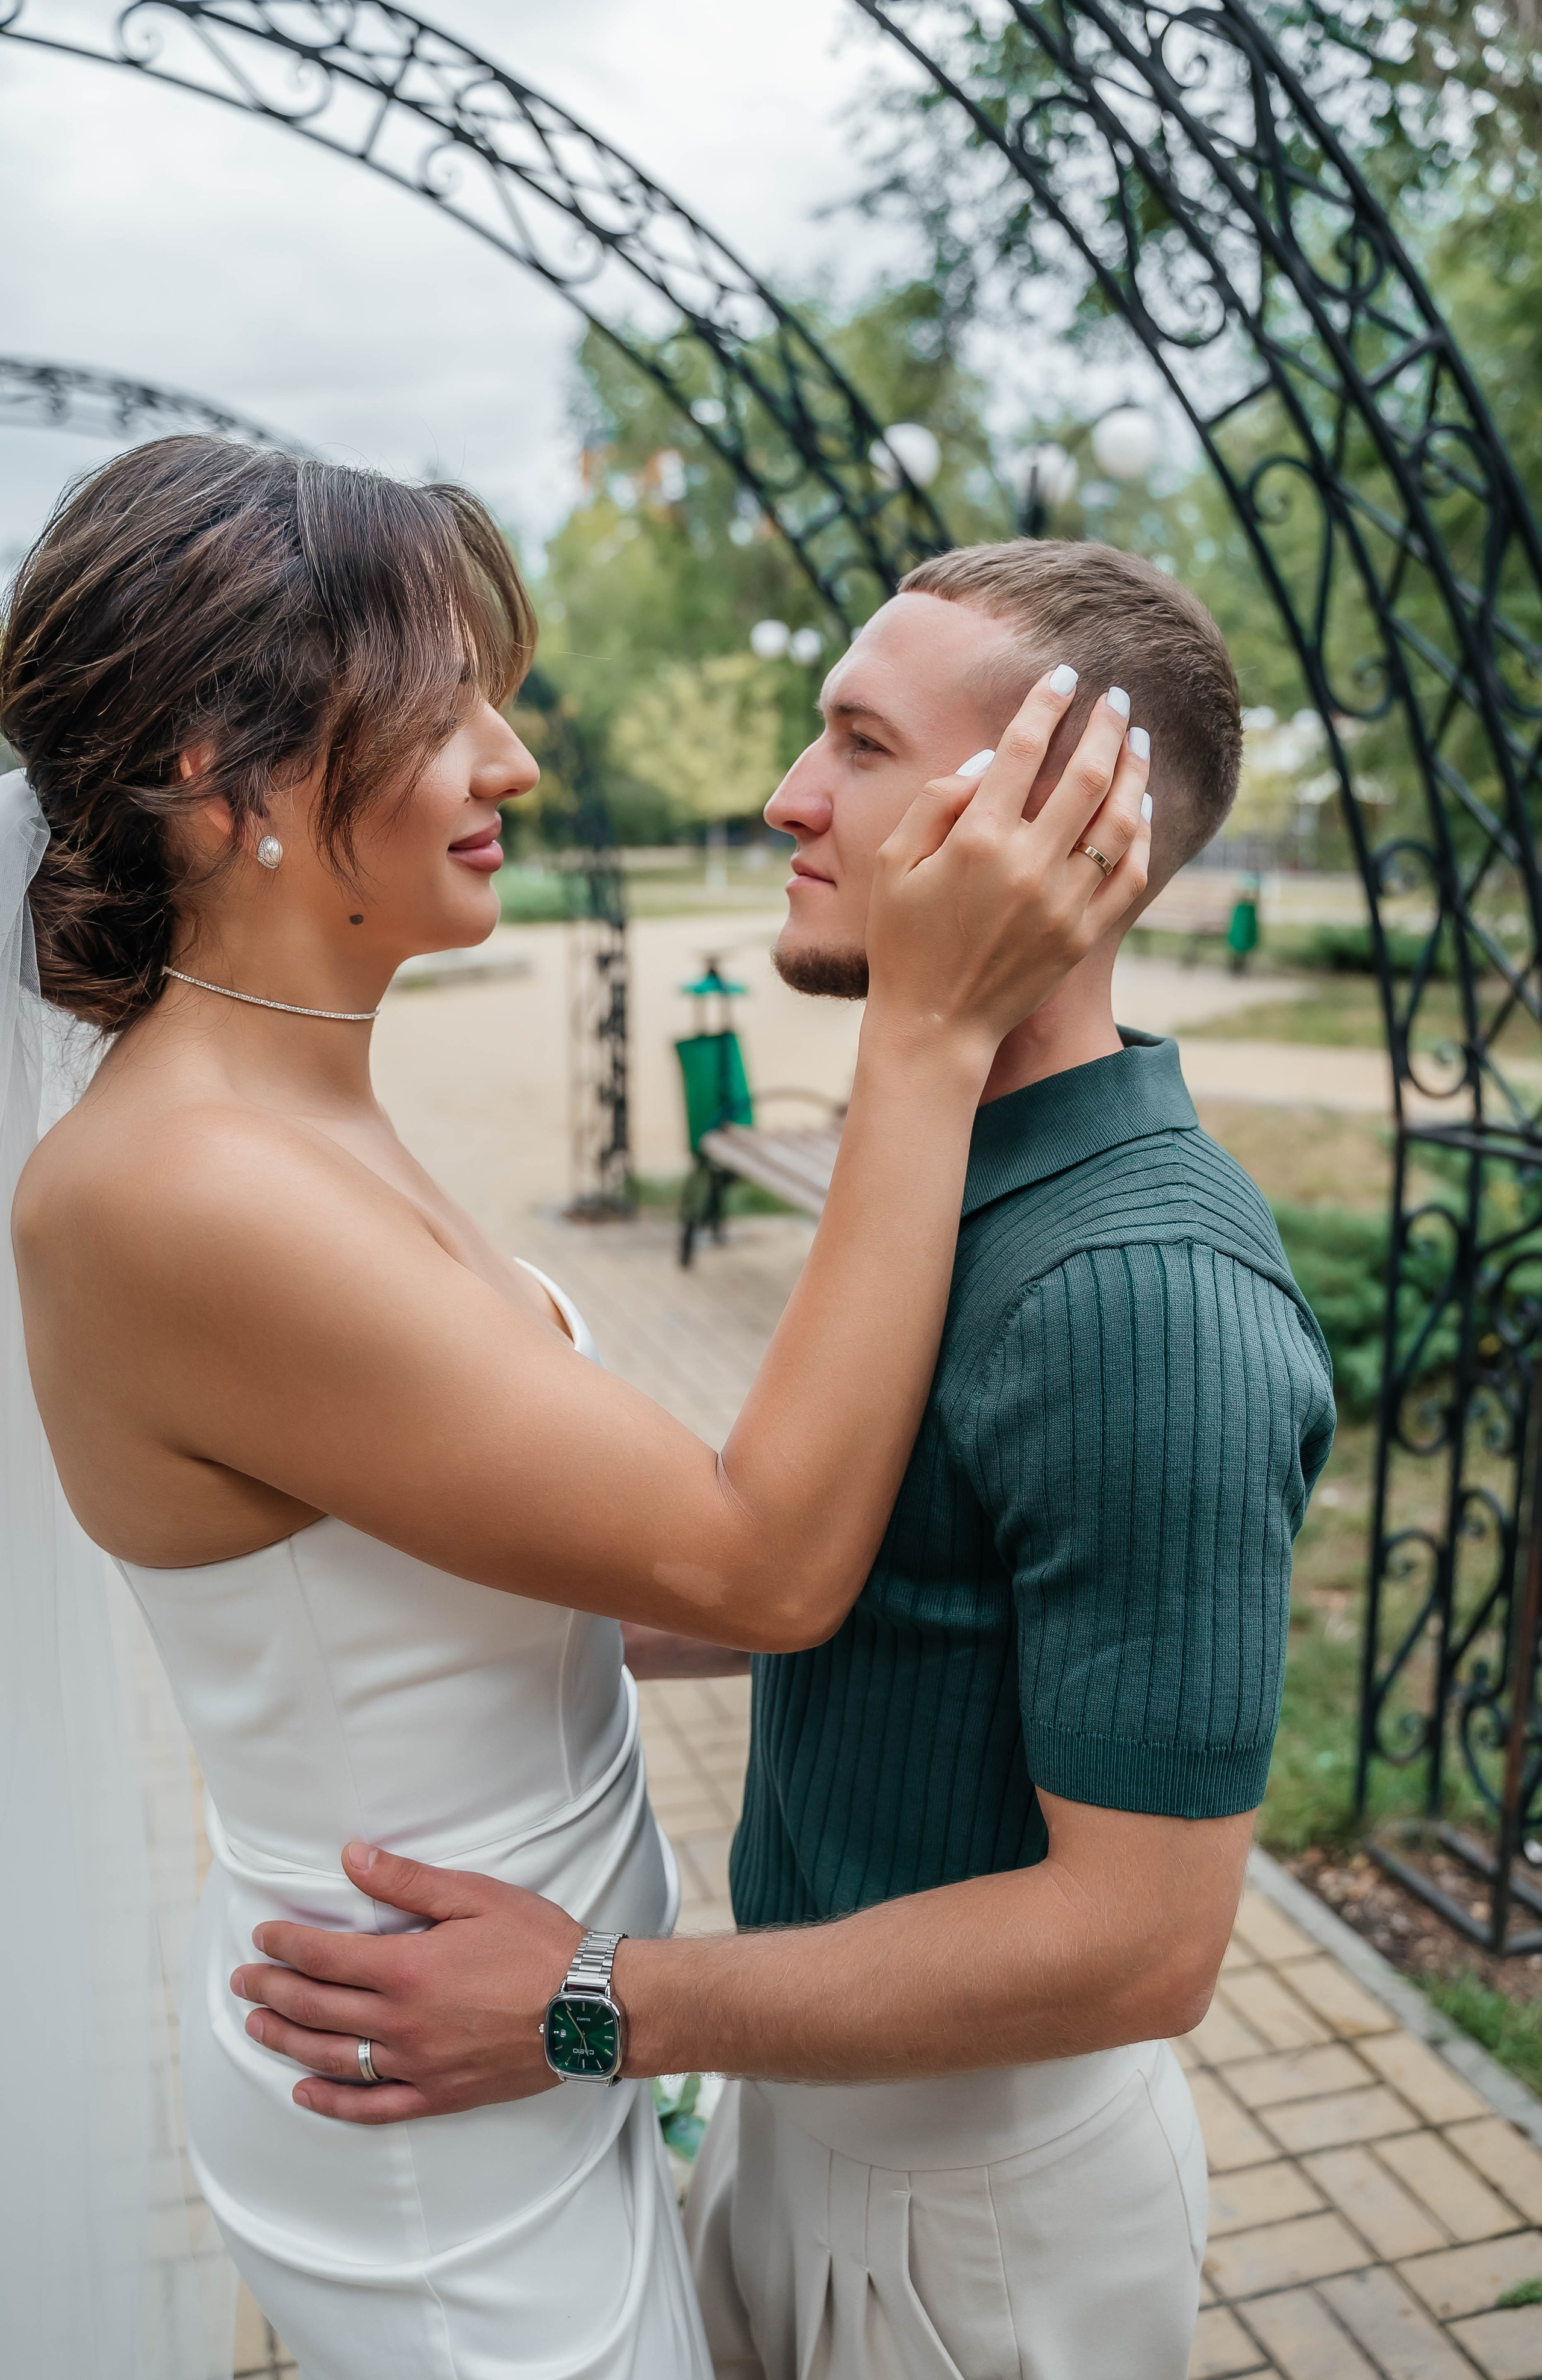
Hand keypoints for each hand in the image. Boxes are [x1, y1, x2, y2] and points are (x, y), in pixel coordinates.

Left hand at [229, 1841, 582, 2123]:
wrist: (590, 2010)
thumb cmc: (538, 1945)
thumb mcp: (475, 1897)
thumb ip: (407, 1882)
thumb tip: (351, 1857)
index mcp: (407, 1969)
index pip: (324, 1957)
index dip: (286, 1944)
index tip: (261, 1935)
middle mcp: (401, 2023)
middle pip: (316, 2008)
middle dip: (271, 1991)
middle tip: (242, 1980)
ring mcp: (417, 2065)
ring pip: (333, 2057)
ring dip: (287, 2040)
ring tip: (256, 2027)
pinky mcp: (438, 2095)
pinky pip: (372, 2107)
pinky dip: (332, 2101)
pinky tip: (304, 2091)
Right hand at [864, 669, 1149, 1055]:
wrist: (936, 1025)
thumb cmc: (903, 942)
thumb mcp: (891, 864)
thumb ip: (934, 802)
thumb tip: (985, 762)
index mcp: (977, 840)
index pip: (1022, 749)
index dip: (1047, 703)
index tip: (1065, 675)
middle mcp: (1028, 866)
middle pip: (1085, 775)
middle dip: (1104, 725)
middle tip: (1116, 696)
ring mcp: (1063, 902)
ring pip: (1118, 819)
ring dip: (1134, 770)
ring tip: (1137, 739)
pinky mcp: (1083, 934)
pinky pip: (1128, 872)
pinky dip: (1139, 832)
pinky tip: (1139, 805)